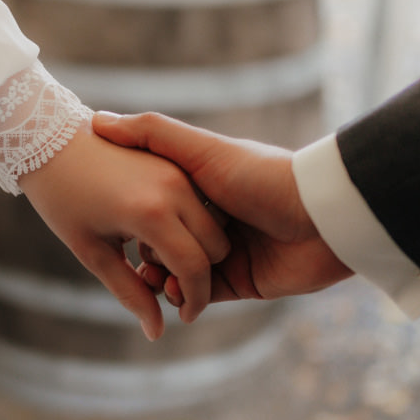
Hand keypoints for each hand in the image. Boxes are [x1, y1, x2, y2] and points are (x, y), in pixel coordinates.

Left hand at [17, 122, 229, 339]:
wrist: (46, 139)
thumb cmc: (62, 199)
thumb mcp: (92, 252)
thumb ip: (129, 292)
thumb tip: (157, 332)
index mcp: (151, 214)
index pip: (194, 268)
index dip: (194, 299)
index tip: (183, 317)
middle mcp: (175, 188)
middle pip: (216, 246)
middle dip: (200, 274)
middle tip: (166, 287)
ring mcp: (179, 169)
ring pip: (214, 223)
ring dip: (197, 248)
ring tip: (153, 257)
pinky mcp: (177, 159)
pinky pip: (201, 201)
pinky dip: (191, 224)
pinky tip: (155, 232)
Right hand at [91, 111, 352, 306]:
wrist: (321, 219)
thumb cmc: (261, 176)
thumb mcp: (200, 151)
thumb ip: (152, 134)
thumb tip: (98, 122)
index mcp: (201, 186)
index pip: (154, 203)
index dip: (131, 216)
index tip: (112, 223)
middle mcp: (213, 219)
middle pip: (162, 241)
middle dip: (145, 254)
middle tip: (132, 262)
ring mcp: (226, 253)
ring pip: (178, 272)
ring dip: (160, 279)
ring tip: (151, 281)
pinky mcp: (240, 282)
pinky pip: (201, 296)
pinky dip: (183, 298)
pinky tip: (173, 295)